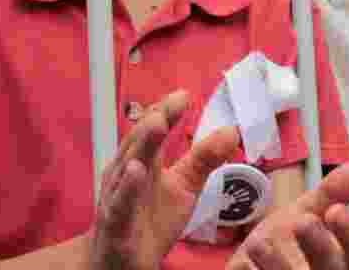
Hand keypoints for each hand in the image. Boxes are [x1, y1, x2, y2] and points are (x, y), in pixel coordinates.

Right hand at [91, 91, 240, 269]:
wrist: (120, 262)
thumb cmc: (150, 218)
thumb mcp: (185, 187)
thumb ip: (205, 158)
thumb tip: (232, 131)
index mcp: (143, 161)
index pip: (153, 131)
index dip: (167, 112)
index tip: (184, 94)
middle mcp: (126, 174)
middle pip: (140, 143)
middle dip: (155, 120)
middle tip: (173, 102)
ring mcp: (118, 198)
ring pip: (127, 167)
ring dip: (142, 145)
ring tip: (158, 123)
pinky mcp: (116, 225)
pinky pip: (120, 205)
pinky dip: (128, 188)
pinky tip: (138, 171)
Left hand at [228, 163, 348, 269]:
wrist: (252, 265)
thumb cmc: (287, 240)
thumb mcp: (307, 212)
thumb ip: (329, 195)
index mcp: (345, 257)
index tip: (335, 210)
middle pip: (334, 268)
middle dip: (319, 246)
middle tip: (302, 223)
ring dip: (279, 264)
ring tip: (257, 244)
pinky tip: (244, 266)